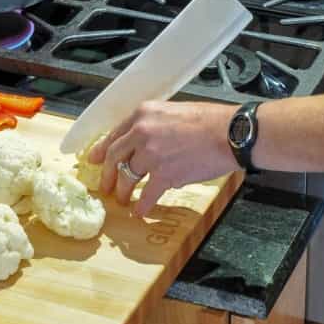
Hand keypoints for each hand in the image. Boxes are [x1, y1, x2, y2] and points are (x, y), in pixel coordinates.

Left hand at [88, 100, 237, 216]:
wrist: (229, 133)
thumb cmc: (209, 121)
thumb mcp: (173, 112)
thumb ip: (154, 125)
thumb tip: (143, 143)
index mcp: (144, 114)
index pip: (114, 134)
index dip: (102, 150)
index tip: (94, 159)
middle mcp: (142, 133)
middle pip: (114, 157)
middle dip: (106, 174)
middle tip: (105, 186)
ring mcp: (151, 155)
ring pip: (126, 177)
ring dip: (123, 192)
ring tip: (123, 200)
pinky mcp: (164, 175)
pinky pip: (146, 195)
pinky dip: (141, 206)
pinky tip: (140, 211)